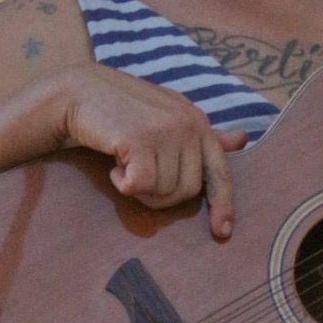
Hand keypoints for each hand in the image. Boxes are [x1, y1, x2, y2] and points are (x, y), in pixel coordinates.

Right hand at [51, 60, 247, 238]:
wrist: (80, 90)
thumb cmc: (123, 109)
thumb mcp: (168, 116)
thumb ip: (201, 135)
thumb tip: (242, 139)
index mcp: (198, 122)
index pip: (220, 172)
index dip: (223, 205)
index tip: (223, 232)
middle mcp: (188, 125)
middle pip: (187, 191)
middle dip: (160, 195)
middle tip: (137, 177)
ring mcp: (165, 130)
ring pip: (162, 191)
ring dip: (138, 188)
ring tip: (123, 164)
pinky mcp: (139, 139)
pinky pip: (139, 185)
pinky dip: (122, 183)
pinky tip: (113, 165)